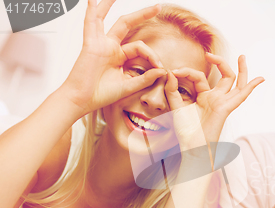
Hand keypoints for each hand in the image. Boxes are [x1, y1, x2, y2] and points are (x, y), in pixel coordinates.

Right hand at [61, 0, 165, 115]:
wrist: (82, 101)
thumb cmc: (100, 95)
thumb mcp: (129, 86)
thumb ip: (145, 79)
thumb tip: (162, 70)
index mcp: (119, 56)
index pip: (140, 48)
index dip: (152, 56)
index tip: (161, 67)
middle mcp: (109, 47)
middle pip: (127, 24)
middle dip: (143, 15)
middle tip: (158, 6)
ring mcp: (100, 44)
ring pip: (107, 18)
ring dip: (111, 4)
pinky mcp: (91, 45)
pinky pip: (91, 24)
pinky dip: (92, 11)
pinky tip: (93, 1)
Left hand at [164, 54, 263, 144]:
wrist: (191, 147)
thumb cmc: (185, 131)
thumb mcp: (175, 106)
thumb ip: (172, 89)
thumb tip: (171, 73)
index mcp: (204, 97)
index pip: (200, 77)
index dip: (186, 71)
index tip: (173, 72)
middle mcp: (216, 98)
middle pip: (225, 77)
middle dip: (220, 63)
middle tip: (209, 54)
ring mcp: (223, 102)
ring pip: (236, 83)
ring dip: (242, 70)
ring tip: (242, 56)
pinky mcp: (226, 108)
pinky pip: (241, 95)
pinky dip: (251, 86)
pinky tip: (260, 79)